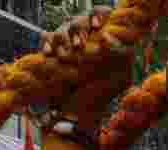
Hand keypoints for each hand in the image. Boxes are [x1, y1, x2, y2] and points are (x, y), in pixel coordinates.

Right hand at [43, 7, 136, 128]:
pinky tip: (49, 54)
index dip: (97, 16)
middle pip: (79, 21)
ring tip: (64, 55)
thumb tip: (106, 36)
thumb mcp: (120, 77)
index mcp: (102, 42)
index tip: (96, 26)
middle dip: (79, 30)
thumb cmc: (101, 96)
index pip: (99, 16)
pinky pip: (46, 38)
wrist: (78, 115)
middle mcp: (84, 40)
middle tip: (79, 47)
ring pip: (62, 29)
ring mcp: (67, 46)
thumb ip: (119, 54)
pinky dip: (47, 43)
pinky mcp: (52, 54)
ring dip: (63, 38)